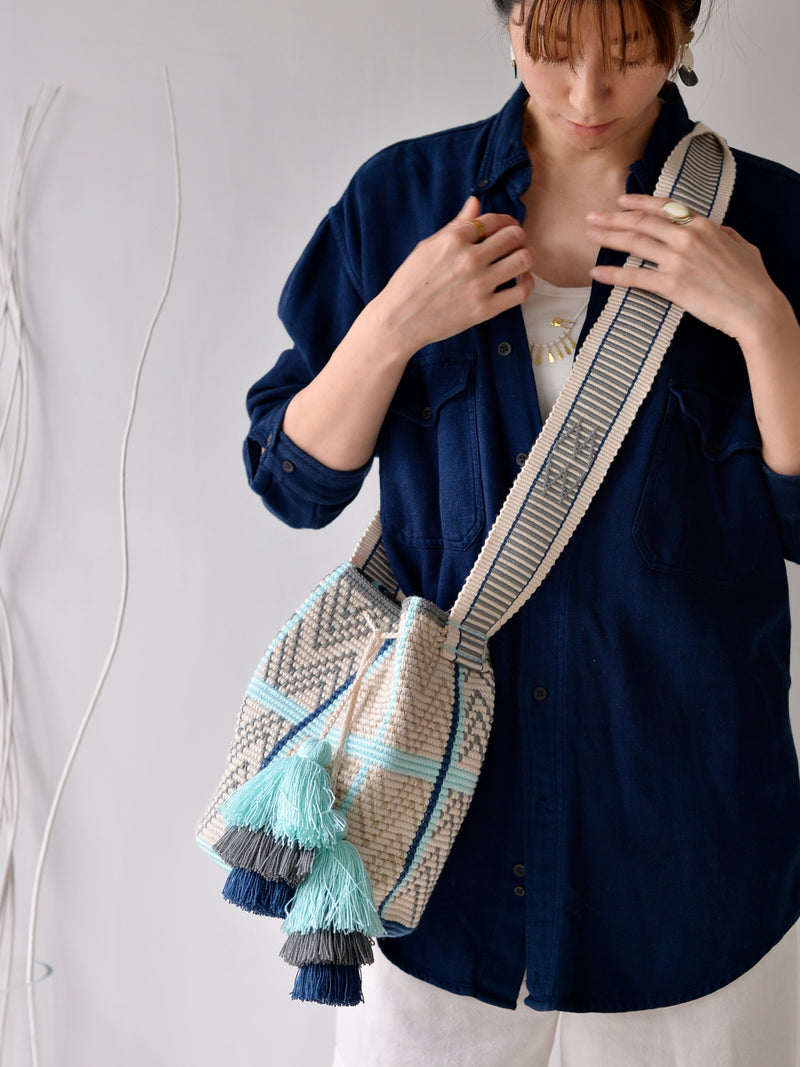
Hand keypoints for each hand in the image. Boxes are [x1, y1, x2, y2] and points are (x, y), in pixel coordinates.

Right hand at [371, 196, 534, 352]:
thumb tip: (475, 203)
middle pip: (513, 235)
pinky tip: (522, 280)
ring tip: (521, 259)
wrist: (399, 320)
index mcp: (454, 239)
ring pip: (523, 258)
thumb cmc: (409, 283)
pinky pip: (521, 291)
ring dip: (527, 255)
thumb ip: (455, 225)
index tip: (506, 228)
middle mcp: (469, 258)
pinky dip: (527, 282)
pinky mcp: (485, 309)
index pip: (493, 220)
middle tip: (517, 242)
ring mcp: (479, 284)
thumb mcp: (427, 247)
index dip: (504, 221)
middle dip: (518, 236)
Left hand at [585, 194, 791, 347]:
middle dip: (613, 218)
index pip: (663, 207)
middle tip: (592, 217)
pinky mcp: (672, 285)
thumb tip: (719, 230)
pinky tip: (596, 272)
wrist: (756, 308)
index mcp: (703, 225)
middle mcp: (687, 237)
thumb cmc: (753, 281)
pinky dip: (612, 273)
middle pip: (642, 222)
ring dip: (608, 238)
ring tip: (588, 235)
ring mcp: (678, 260)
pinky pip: (635, 277)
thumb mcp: (742, 246)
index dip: (638, 202)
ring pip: (634, 243)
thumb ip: (725, 235)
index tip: (620, 200)